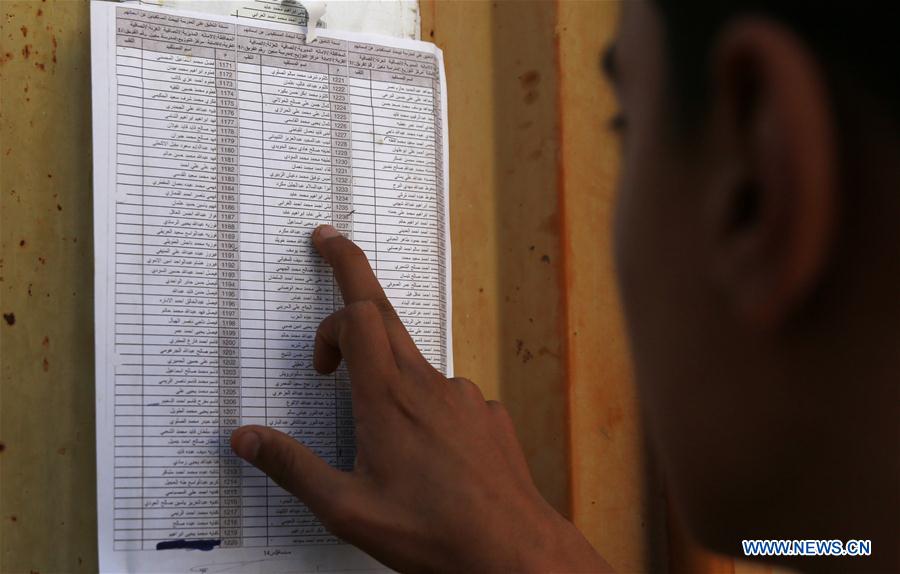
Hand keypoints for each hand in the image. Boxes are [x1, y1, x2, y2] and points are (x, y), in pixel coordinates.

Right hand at [231, 225, 610, 572]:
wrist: (513, 550)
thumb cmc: (434, 532)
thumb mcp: (347, 509)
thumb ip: (293, 468)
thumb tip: (247, 439)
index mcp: (387, 398)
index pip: (357, 312)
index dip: (333, 299)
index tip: (320, 313)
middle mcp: (428, 384)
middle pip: (386, 311)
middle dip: (353, 273)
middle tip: (330, 245)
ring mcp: (463, 395)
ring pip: (414, 361)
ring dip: (385, 369)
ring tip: (376, 424)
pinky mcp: (486, 413)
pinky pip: (447, 393)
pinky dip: (424, 403)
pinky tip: (425, 450)